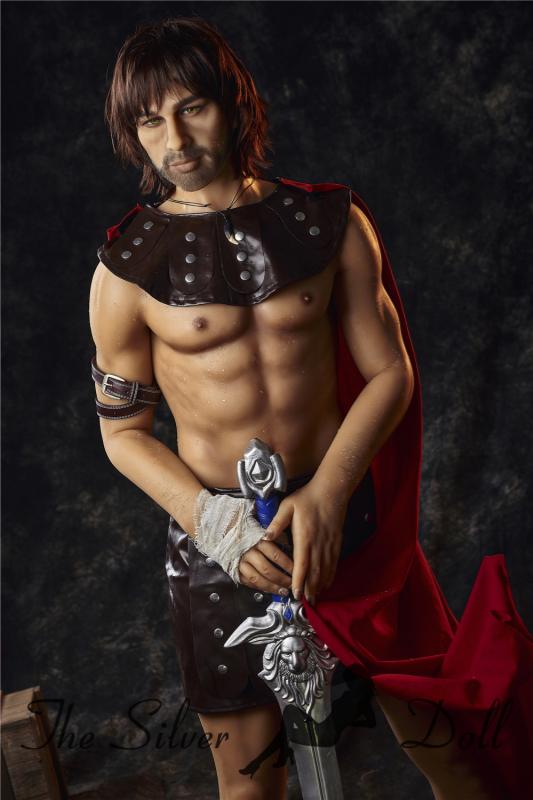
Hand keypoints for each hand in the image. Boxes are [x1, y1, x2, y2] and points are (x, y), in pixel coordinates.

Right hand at [238, 536, 293, 594]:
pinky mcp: (236, 571)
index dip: (287, 566)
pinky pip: (249, 583)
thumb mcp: (267, 531)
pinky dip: (261, 588)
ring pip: (257, 579)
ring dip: (272, 587)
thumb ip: (279, 540)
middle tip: (292, 584)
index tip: (297, 572)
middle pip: (267, 569)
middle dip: (282, 579)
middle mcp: (249, 552)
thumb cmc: (253, 532)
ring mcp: (241, 563)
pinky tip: (271, 590)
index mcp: (258, 540)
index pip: (275, 555)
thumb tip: (294, 554)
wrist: (231, 534)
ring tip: (283, 591)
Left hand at [261, 480, 347, 603]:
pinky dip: (330, 576)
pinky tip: (327, 583)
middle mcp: (318, 545)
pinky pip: (334, 564)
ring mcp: (329, 545)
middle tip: (306, 603)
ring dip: (320, 586)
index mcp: (304, 538)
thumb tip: (264, 537)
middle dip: (310, 590)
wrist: (331, 491)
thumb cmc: (307, 498)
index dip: (298, 581)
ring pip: (325, 571)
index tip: (295, 595)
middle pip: (315, 573)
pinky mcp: (336, 543)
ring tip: (315, 598)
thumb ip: (276, 523)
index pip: (301, 565)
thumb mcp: (287, 506)